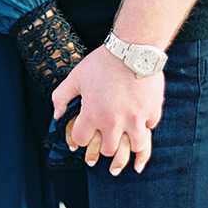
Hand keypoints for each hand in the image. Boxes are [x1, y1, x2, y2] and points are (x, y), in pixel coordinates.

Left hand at [53, 46, 164, 173]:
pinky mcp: (152, 112)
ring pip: (133, 148)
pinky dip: (146, 129)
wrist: (132, 48)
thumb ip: (62, 96)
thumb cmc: (102, 62)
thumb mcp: (76, 76)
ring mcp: (135, 119)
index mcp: (93, 114)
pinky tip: (143, 134)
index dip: (79, 140)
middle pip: (108, 150)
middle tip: (103, 152)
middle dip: (103, 150)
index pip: (83, 140)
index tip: (81, 141)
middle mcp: (114, 122)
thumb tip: (56, 115)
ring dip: (128, 151)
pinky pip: (150, 129)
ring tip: (126, 158)